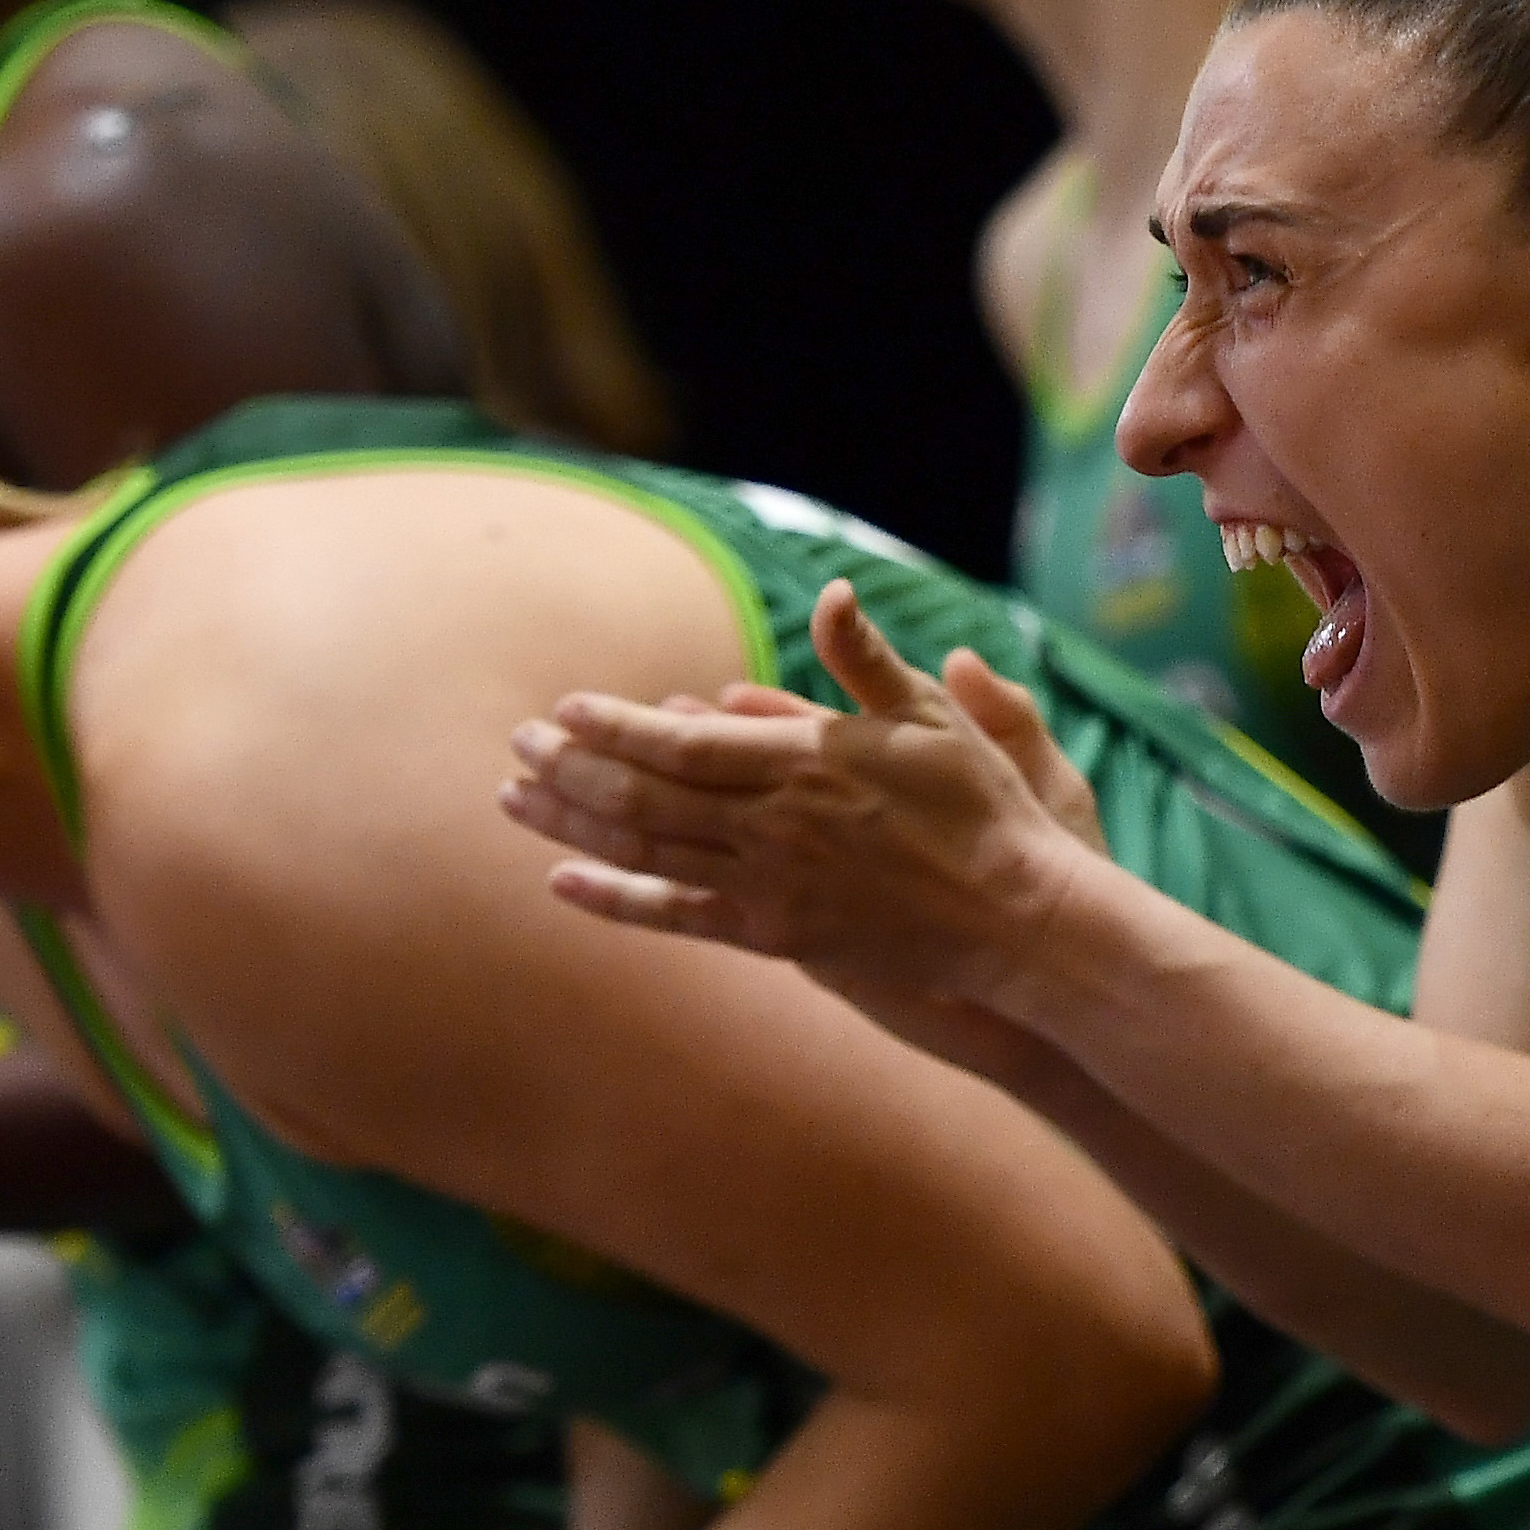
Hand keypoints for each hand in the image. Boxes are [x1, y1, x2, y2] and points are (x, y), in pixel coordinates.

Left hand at [501, 578, 1108, 1006]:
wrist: (1016, 920)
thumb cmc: (984, 809)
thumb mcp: (936, 717)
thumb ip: (869, 661)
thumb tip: (831, 592)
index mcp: (805, 764)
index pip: (680, 743)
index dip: (614, 726)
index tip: (563, 708)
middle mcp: (773, 827)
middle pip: (645, 797)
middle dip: (571, 769)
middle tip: (517, 743)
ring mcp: (769, 887)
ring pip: (647, 853)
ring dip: (571, 826)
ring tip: (513, 799)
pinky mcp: (777, 937)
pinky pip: (677, 919)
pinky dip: (614, 901)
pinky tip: (560, 886)